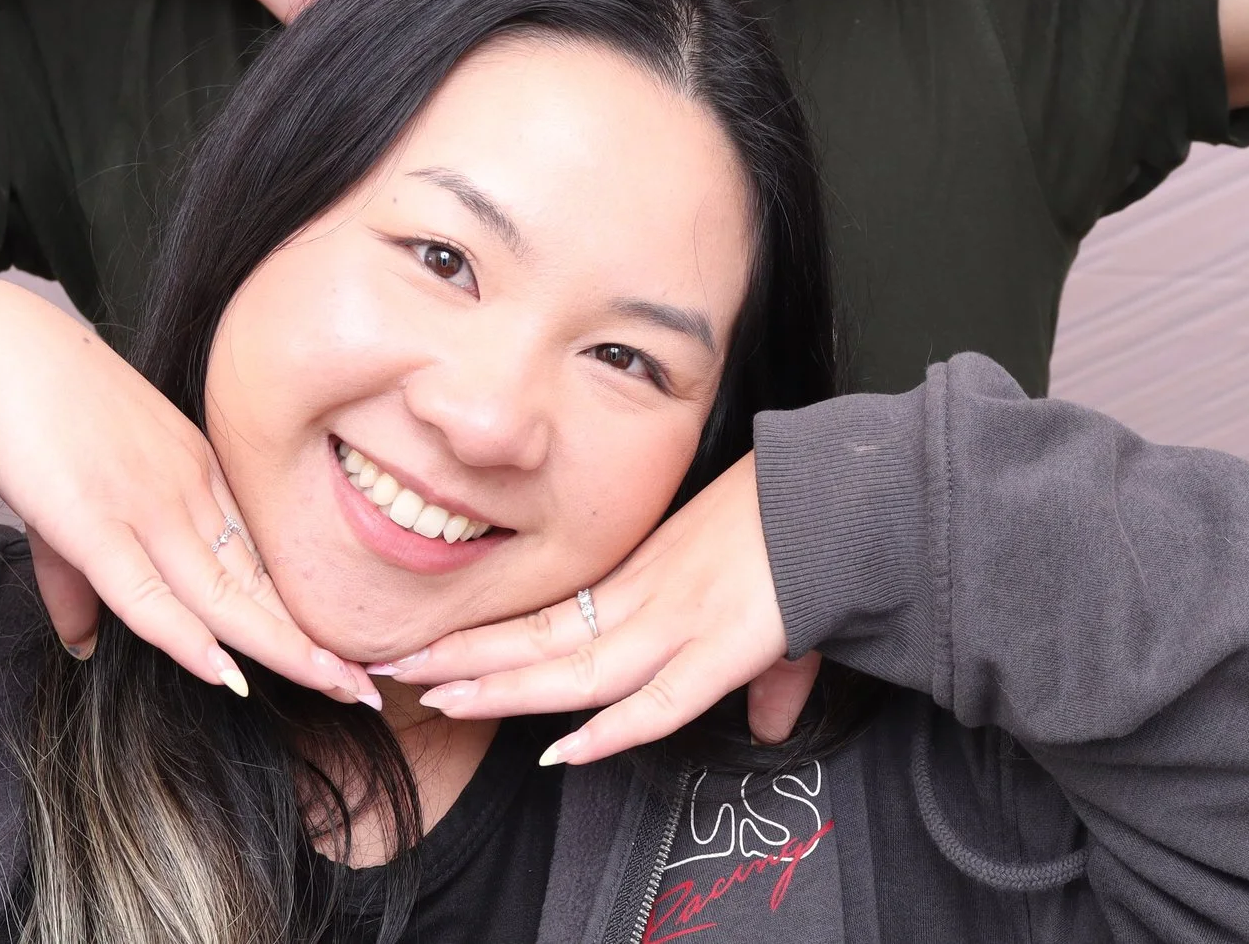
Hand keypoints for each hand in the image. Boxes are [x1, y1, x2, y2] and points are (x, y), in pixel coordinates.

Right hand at [0, 273, 377, 706]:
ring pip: (225, 594)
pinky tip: (224, 673)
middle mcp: (186, 491)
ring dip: (281, 649)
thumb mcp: (77, 497)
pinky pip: (149, 593)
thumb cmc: (34, 409)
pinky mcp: (94, 522)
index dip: (298, 610)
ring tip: (334, 689)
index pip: (258, 556)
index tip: (339, 651)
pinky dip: (187, 636)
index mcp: (194, 473)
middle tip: (366, 689)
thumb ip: (80, 582)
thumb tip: (83, 645)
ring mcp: (145, 506)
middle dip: (314, 641)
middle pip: (260, 582)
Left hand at [382, 453, 819, 764]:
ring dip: (506, 687)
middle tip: (399, 667)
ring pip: (576, 668)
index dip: (494, 636)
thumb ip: (762, 675)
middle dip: (469, 656)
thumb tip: (768, 723)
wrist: (849, 498)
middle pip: (542, 637)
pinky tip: (567, 750)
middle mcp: (649, 598)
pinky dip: (613, 728)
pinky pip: (659, 700)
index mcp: (649, 578)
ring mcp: (680, 622)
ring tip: (442, 697)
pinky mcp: (724, 647)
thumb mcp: (767, 606)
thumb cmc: (805, 528)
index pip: (553, 614)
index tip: (436, 646)